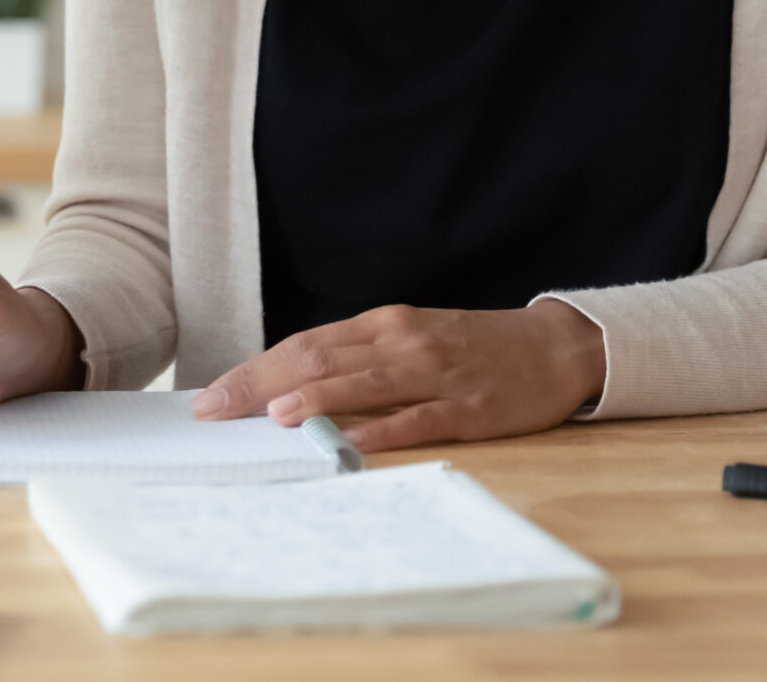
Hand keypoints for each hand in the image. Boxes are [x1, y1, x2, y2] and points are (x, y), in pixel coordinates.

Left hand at [190, 299, 605, 453]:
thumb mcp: (410, 340)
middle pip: (320, 359)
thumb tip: (289, 388)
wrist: (554, 347)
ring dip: (315, 400)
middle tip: (214, 410)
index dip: (255, 367)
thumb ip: (359, 359)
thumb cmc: (472, 348)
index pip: (306, 345)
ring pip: (364, 382)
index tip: (211, 394)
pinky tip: (350, 440)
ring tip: (270, 416)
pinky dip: (382, 429)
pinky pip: (419, 418)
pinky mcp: (470, 407)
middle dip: (261, 383)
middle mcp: (402, 342)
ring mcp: (437, 373)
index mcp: (384, 325)